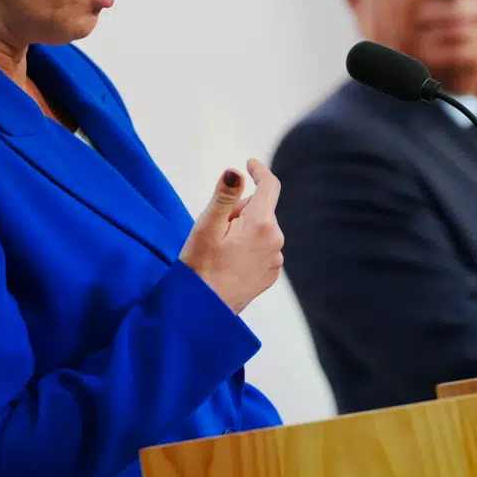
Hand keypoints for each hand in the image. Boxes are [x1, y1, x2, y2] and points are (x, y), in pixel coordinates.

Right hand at [179, 159, 284, 312]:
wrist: (203, 311)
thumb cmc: (200, 267)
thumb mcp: (206, 226)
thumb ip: (225, 196)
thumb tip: (236, 171)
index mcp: (261, 224)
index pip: (269, 186)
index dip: (259, 171)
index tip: (249, 164)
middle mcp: (275, 240)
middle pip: (260, 210)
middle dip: (240, 210)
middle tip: (215, 228)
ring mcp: (275, 260)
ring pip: (260, 229)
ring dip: (244, 229)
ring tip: (219, 248)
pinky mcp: (270, 274)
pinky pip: (262, 248)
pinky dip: (248, 247)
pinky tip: (228, 261)